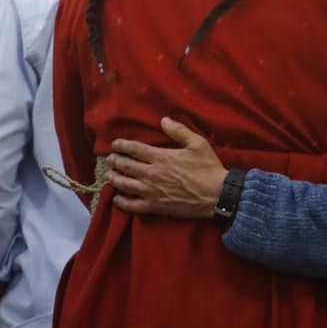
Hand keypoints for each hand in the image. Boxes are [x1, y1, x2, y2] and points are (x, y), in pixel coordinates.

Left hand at [107, 117, 227, 218]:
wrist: (216, 195)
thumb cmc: (208, 167)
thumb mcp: (197, 143)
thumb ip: (179, 131)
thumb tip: (164, 120)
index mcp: (161, 157)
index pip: (134, 149)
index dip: (122, 145)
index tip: (115, 144)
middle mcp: (152, 174)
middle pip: (126, 166)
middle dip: (115, 161)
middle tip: (110, 159)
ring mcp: (152, 192)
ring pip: (126, 185)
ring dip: (115, 179)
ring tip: (109, 175)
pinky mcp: (155, 207)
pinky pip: (133, 206)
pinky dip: (122, 202)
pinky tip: (117, 198)